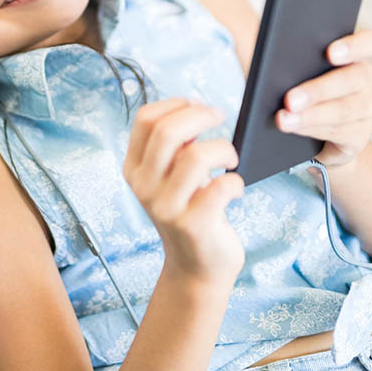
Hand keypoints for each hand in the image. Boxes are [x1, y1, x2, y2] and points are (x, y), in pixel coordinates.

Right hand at [123, 97, 245, 287]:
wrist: (196, 266)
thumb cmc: (191, 210)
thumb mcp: (172, 176)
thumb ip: (175, 147)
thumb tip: (195, 109)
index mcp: (134, 168)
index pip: (145, 119)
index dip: (177, 104)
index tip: (199, 105)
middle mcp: (144, 186)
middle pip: (167, 131)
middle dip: (201, 116)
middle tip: (221, 119)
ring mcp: (166, 207)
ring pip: (195, 156)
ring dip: (224, 149)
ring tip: (231, 160)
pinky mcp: (193, 225)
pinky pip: (221, 187)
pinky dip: (236, 182)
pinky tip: (236, 188)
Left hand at [275, 28, 371, 168]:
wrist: (303, 135)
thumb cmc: (294, 86)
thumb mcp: (286, 65)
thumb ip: (276, 47)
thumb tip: (254, 36)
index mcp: (352, 53)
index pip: (368, 42)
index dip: (354, 46)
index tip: (330, 53)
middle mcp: (364, 77)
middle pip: (354, 79)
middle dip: (319, 90)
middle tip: (290, 99)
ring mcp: (366, 107)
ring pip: (345, 110)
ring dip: (312, 115)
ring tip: (284, 119)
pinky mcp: (359, 134)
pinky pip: (341, 132)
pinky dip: (313, 130)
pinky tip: (295, 128)